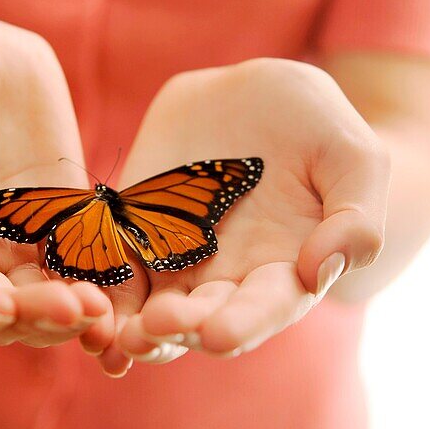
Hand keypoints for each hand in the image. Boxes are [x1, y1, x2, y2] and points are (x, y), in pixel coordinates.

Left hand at [98, 58, 390, 373]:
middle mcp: (225, 281)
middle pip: (198, 319)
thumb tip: (321, 269)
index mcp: (283, 274)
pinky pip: (107, 266)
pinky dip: (91, 287)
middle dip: (177, 329)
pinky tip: (73, 298)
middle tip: (157, 327)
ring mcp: (175, 261)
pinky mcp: (130, 232)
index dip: (243, 324)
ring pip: (146, 308)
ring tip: (113, 331)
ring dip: (129, 325)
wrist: (256, 93)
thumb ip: (355, 216)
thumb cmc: (319, 128)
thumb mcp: (355, 159)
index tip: (219, 336)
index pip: (264, 310)